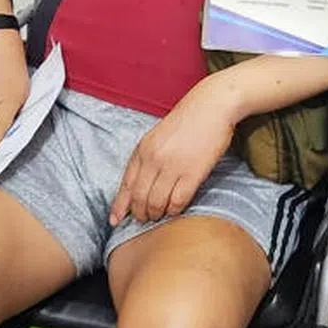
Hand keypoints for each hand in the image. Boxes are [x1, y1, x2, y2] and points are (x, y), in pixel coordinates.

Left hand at [110, 83, 235, 225]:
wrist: (212, 106)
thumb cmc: (187, 121)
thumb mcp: (158, 136)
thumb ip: (148, 157)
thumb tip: (141, 183)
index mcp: (142, 149)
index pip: (126, 184)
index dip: (120, 205)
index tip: (115, 220)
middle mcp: (153, 159)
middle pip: (139, 197)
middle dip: (139, 213)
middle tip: (144, 220)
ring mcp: (172, 166)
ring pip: (156, 202)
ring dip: (156, 214)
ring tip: (159, 216)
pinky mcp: (192, 172)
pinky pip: (178, 200)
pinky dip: (174, 210)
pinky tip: (176, 210)